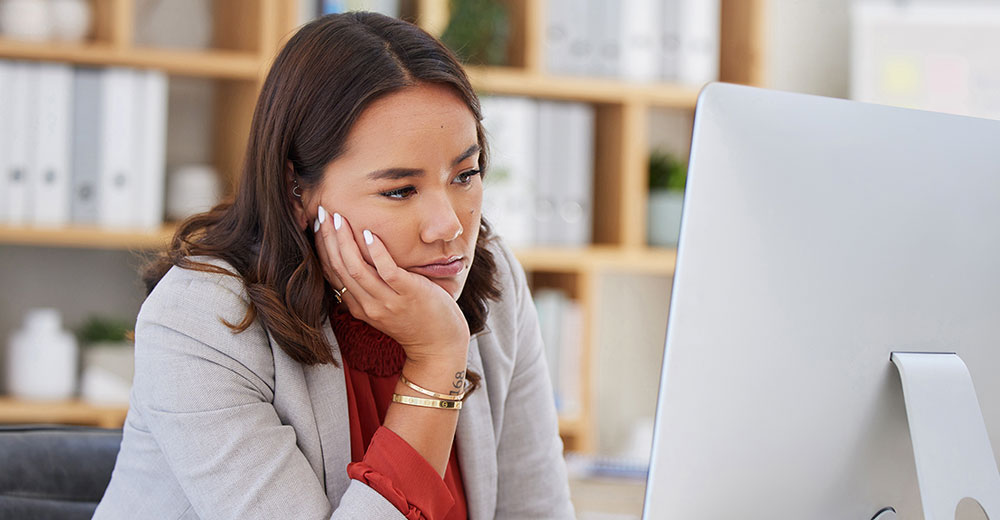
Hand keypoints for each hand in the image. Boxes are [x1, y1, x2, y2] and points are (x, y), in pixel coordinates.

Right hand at [312, 206, 469, 365]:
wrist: (439, 345)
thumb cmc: (415, 320)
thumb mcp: (384, 307)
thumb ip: (369, 288)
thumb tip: (358, 259)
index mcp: (359, 307)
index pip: (333, 274)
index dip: (323, 248)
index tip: (319, 224)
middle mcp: (368, 305)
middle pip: (340, 268)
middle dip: (328, 238)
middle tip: (322, 212)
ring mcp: (387, 301)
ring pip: (357, 269)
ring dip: (345, 241)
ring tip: (339, 218)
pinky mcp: (408, 294)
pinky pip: (387, 271)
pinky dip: (376, 252)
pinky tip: (370, 234)